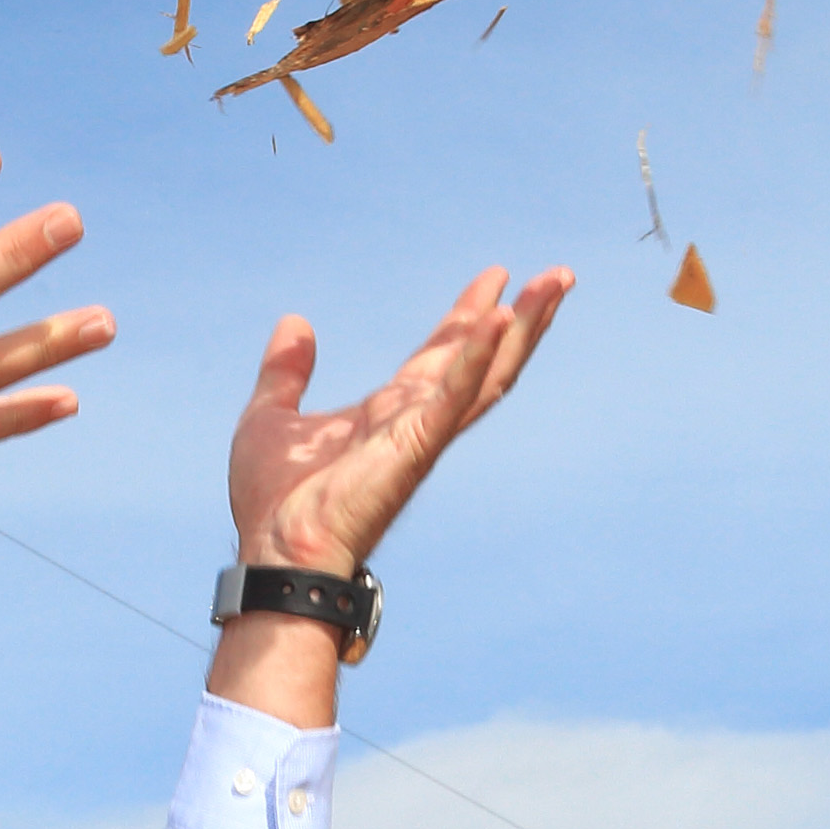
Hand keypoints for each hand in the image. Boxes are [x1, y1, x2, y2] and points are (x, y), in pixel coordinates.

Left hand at [230, 266, 574, 575]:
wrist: (274, 551)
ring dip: (526, 328)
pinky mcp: (417, 444)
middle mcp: (418, 420)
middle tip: (558, 277)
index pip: (442, 356)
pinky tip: (503, 318)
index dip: (468, 316)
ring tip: (555, 284)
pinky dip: (478, 355)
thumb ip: (285, 373)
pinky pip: (456, 394)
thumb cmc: (273, 503)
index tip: (496, 278)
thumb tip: (295, 324)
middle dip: (524, 318)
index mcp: (390, 414)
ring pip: (490, 373)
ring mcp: (424, 433)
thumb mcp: (272, 417)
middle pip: (484, 359)